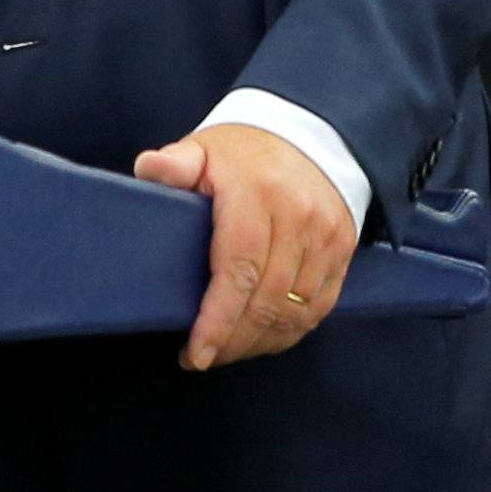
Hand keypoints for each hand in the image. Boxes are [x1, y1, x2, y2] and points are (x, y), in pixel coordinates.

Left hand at [133, 123, 358, 370]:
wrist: (308, 134)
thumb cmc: (244, 152)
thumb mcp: (205, 148)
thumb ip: (176, 163)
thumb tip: (148, 166)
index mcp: (258, 192)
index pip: (239, 269)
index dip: (218, 319)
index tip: (196, 352)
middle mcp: (298, 216)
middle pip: (267, 300)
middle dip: (232, 340)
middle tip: (202, 357)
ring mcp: (326, 236)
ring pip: (294, 312)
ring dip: (258, 342)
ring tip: (225, 350)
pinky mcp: (343, 250)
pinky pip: (318, 308)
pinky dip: (289, 332)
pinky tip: (260, 338)